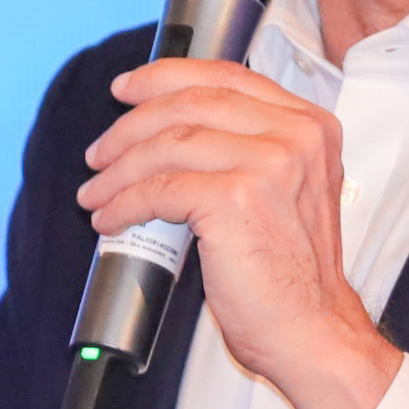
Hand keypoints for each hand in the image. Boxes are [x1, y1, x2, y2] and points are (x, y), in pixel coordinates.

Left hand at [76, 58, 401, 408]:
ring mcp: (271, 162)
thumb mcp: (287, 191)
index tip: (128, 88)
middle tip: (99, 151)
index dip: (167, 77)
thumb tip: (169, 133)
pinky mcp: (238, 197)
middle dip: (131, 125)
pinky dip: (124, 202)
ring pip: (169, 143)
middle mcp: (296, 135)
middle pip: (192, 103)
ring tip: (96, 192)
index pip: (226, 77)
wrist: (311, 330)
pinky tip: (111, 218)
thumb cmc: (292, 275)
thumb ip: (249, 150)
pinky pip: (160, 187)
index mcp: (310, 127)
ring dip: (119, 168)